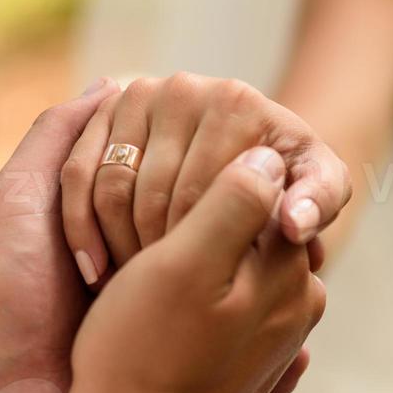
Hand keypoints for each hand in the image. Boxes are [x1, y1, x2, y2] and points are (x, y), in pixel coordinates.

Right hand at [60, 73, 350, 285]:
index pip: (200, 194)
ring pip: (110, 185)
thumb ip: (316, 207)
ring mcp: (140, 95)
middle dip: (156, 252)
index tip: (195, 299)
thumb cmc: (286, 194)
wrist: (241, 176)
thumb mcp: (315, 199)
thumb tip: (294, 224)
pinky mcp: (104, 113)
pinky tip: (96, 268)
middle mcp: (187, 88)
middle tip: (158, 304)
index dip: (194, 252)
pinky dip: (80, 225)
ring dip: (116, 245)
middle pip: (153, 190)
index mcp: (237, 104)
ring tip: (133, 289)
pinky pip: (77, 173)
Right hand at [66, 147, 325, 392]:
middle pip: (256, 230)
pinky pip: (231, 304)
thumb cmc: (144, 349)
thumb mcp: (186, 262)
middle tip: (150, 243)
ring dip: (200, 258)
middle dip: (206, 221)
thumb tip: (267, 156)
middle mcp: (296, 306)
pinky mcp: (252, 361)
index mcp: (290, 276)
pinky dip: (200, 293)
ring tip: (147, 279)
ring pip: (241, 267)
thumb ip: (236, 202)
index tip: (164, 209)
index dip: (208, 185)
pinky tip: (160, 306)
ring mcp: (278, 338)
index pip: (266, 194)